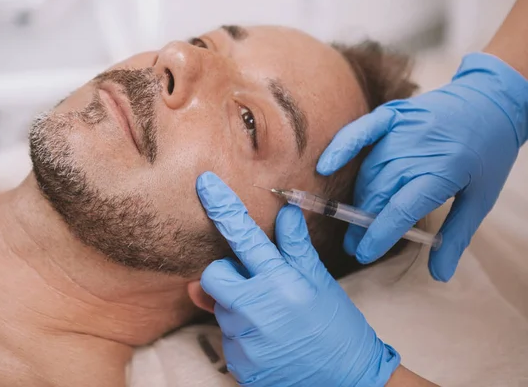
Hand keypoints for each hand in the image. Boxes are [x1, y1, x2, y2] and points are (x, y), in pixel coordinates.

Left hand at [195, 172, 399, 386]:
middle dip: (225, 275)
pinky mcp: (239, 365)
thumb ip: (295, 248)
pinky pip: (227, 339)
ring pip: (221, 309)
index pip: (243, 236)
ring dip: (239, 309)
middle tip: (254, 284)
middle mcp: (257, 309)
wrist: (348, 381)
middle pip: (213, 276)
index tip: (204, 184)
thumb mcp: (321, 282)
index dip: (222, 207)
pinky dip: (242, 336)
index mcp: (281, 281)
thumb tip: (285, 211)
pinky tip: (268, 342)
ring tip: (273, 321)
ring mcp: (245, 340)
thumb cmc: (337, 327)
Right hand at [317, 53, 527, 280]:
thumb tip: (440, 276)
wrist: (491, 100)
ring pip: (369, 172)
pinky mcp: (392, 114)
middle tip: (353, 245)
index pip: (400, 210)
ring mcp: (403, 129)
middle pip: (379, 194)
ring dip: (357, 200)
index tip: (365, 253)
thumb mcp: (481, 198)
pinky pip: (360, 132)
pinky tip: (325, 166)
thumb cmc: (488, 153)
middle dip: (362, 224)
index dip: (379, 235)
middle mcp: (418, 150)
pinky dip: (341, 148)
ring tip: (351, 223)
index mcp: (443, 171)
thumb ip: (456, 237)